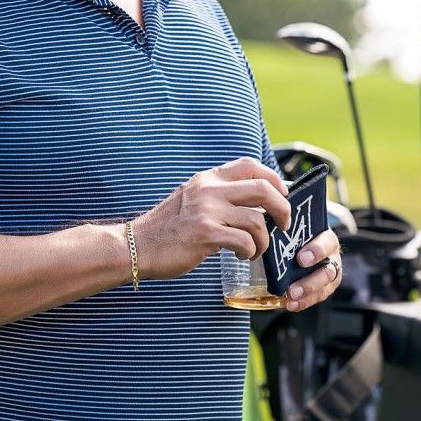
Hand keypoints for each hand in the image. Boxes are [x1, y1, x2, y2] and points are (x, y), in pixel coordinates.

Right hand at [130, 157, 289, 279]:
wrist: (137, 246)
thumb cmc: (168, 228)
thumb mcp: (192, 199)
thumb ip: (218, 195)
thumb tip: (255, 202)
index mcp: (208, 179)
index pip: (250, 165)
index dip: (274, 178)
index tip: (283, 194)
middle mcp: (209, 190)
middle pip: (263, 189)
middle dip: (282, 208)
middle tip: (284, 224)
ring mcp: (207, 210)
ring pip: (257, 220)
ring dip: (264, 239)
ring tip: (255, 249)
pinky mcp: (205, 233)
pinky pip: (244, 241)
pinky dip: (250, 251)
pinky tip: (242, 256)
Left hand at [283, 228, 342, 310]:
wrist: (304, 241)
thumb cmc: (299, 234)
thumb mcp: (296, 228)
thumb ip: (285, 231)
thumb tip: (265, 233)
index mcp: (327, 238)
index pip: (327, 243)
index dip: (316, 251)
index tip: (301, 259)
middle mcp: (332, 257)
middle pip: (328, 272)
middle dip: (310, 282)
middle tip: (292, 290)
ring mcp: (330, 274)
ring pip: (324, 288)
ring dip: (306, 295)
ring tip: (290, 299)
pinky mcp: (325, 287)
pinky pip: (317, 297)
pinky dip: (304, 302)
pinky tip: (290, 305)